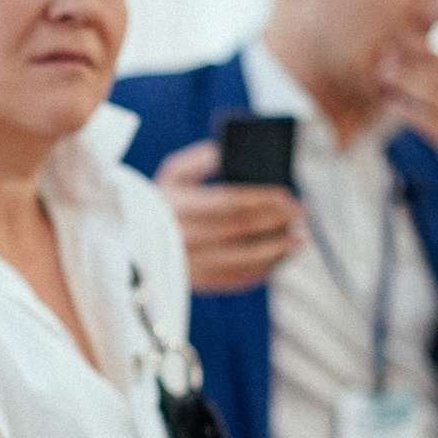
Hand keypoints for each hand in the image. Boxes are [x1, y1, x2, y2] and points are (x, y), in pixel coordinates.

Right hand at [152, 141, 303, 293]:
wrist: (135, 246)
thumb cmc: (160, 205)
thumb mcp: (171, 175)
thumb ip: (199, 160)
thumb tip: (227, 153)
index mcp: (181, 208)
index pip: (231, 202)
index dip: (263, 199)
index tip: (288, 195)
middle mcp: (187, 238)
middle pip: (243, 230)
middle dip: (278, 221)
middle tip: (303, 214)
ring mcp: (194, 264)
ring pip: (244, 259)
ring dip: (278, 250)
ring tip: (300, 240)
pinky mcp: (200, 283)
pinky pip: (237, 279)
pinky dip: (263, 270)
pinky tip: (280, 259)